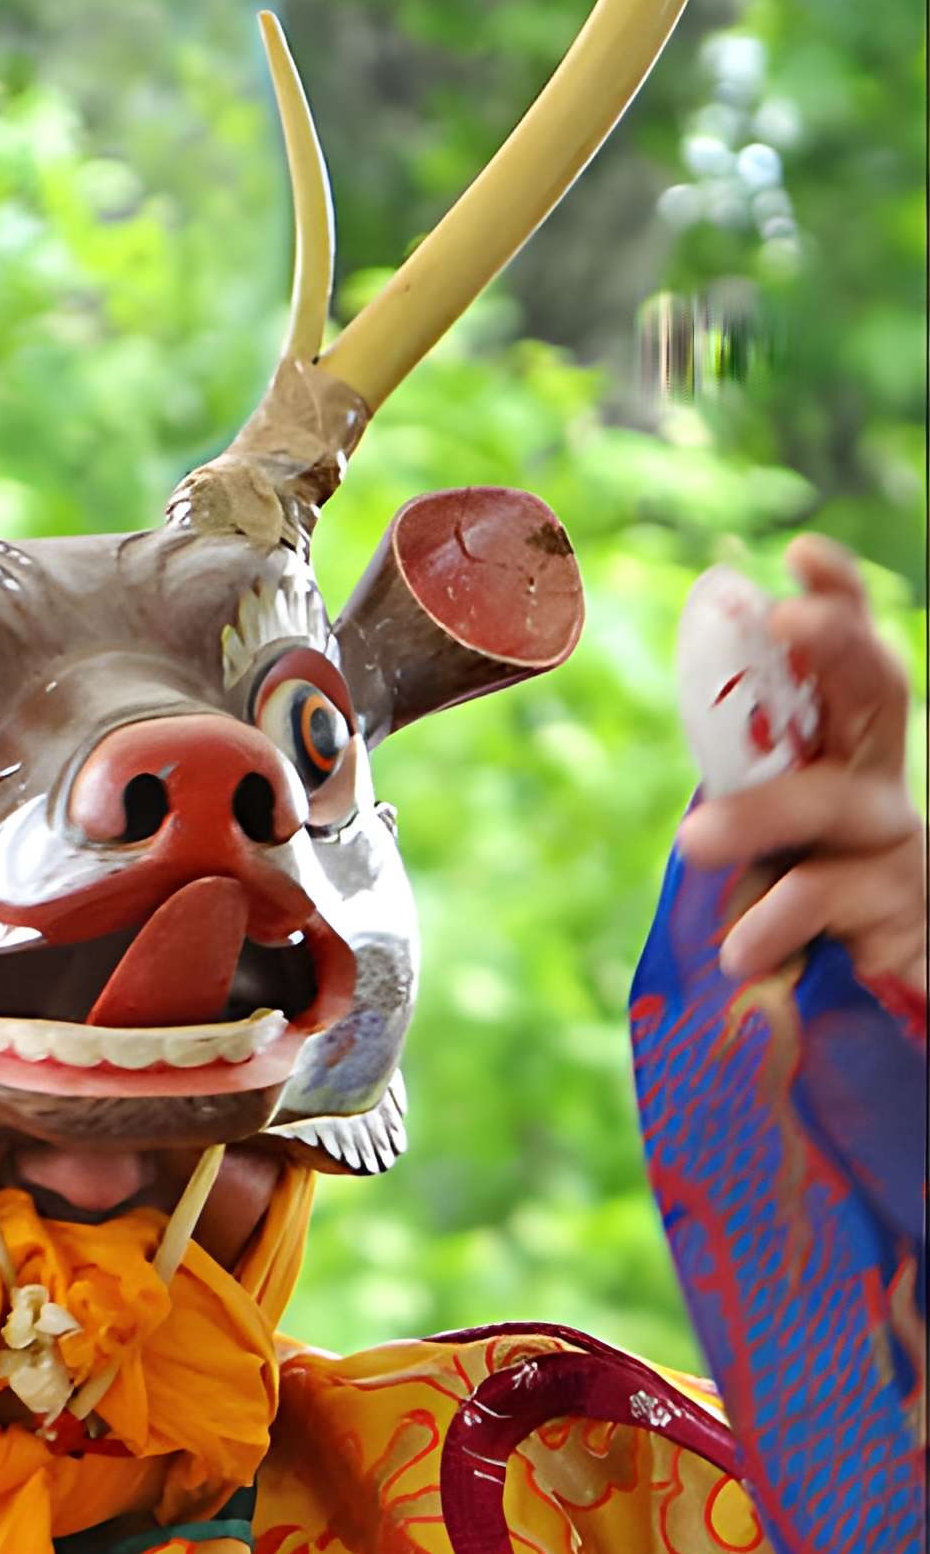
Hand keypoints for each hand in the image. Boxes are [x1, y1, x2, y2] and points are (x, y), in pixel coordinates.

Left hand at [675, 536, 925, 999]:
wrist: (868, 1001)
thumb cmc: (798, 908)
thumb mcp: (759, 840)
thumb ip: (731, 792)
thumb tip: (657, 754)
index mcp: (839, 750)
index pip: (848, 660)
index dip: (836, 601)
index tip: (800, 552)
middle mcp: (876, 781)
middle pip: (876, 691)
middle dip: (837, 645)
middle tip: (787, 622)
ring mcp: (892, 843)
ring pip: (833, 800)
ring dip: (762, 814)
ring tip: (694, 841)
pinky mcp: (896, 909)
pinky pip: (831, 899)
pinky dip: (779, 922)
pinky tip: (741, 951)